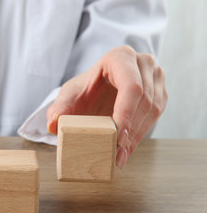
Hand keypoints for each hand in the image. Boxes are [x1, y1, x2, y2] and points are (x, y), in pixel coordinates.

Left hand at [46, 46, 167, 168]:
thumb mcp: (68, 97)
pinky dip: (141, 135)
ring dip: (137, 136)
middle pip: (144, 100)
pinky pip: (156, 115)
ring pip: (153, 109)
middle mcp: (142, 63)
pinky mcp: (160, 92)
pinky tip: (127, 149)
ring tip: (120, 156)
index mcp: (120, 57)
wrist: (94, 92)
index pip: (131, 86)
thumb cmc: (83, 91)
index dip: (127, 113)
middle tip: (117, 154)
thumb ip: (59, 109)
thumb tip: (53, 124)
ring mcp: (155, 76)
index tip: (118, 137)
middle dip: (131, 130)